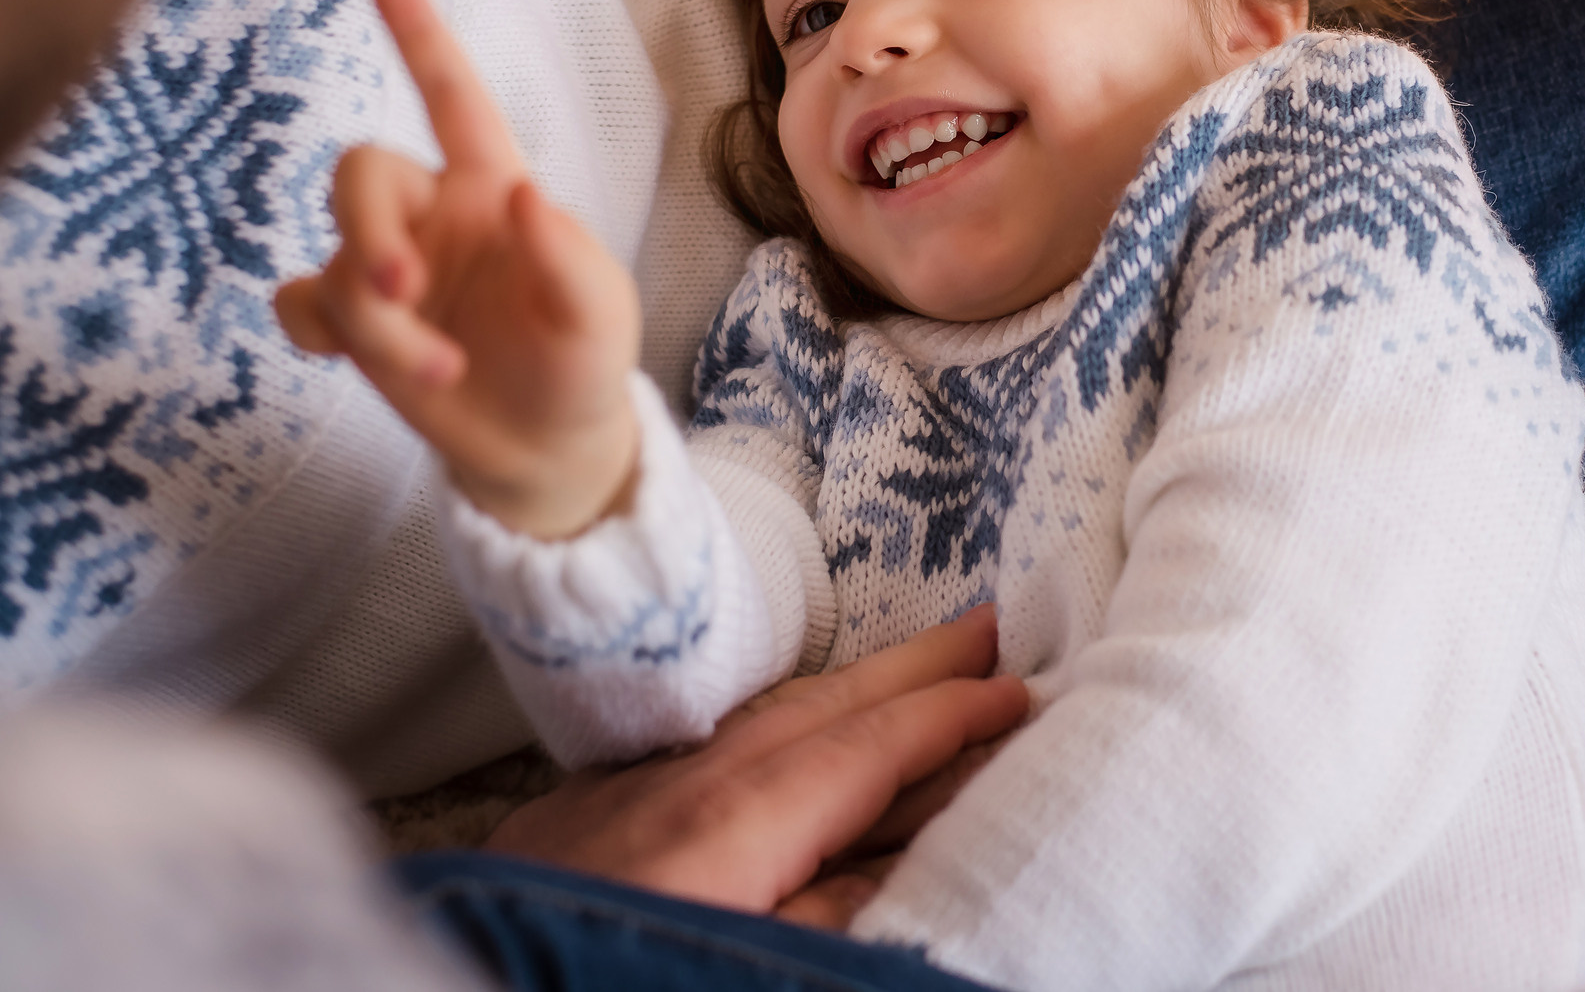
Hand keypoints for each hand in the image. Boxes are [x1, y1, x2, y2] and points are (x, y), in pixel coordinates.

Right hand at [274, 0, 641, 539]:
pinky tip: (348, 357)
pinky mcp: (353, 324)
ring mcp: (386, 266)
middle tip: (401, 292)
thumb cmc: (581, 360)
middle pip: (360, 171)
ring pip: (338, 261)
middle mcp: (431, 212)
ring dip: (377, 324)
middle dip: (369, 230)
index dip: (420, 32)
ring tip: (441, 371)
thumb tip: (523, 196)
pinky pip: (298, 301)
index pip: (452, 95)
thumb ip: (569, 258)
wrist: (545, 447)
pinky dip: (318, 328)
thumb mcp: (599, 316)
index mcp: (492, 185)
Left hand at [486, 606, 1027, 925]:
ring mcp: (613, 798)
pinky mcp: (565, 823)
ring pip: (753, 721)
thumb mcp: (747, 971)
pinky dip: (764, 725)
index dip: (951, 719)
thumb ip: (831, 912)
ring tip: (909, 669)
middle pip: (818, 708)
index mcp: (731, 829)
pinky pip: (693, 747)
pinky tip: (779, 731)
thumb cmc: (608, 983)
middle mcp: (674, 789)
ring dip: (843, 689)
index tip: (1019, 692)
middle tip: (988, 629)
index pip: (868, 750)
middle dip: (910, 669)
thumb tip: (908, 856)